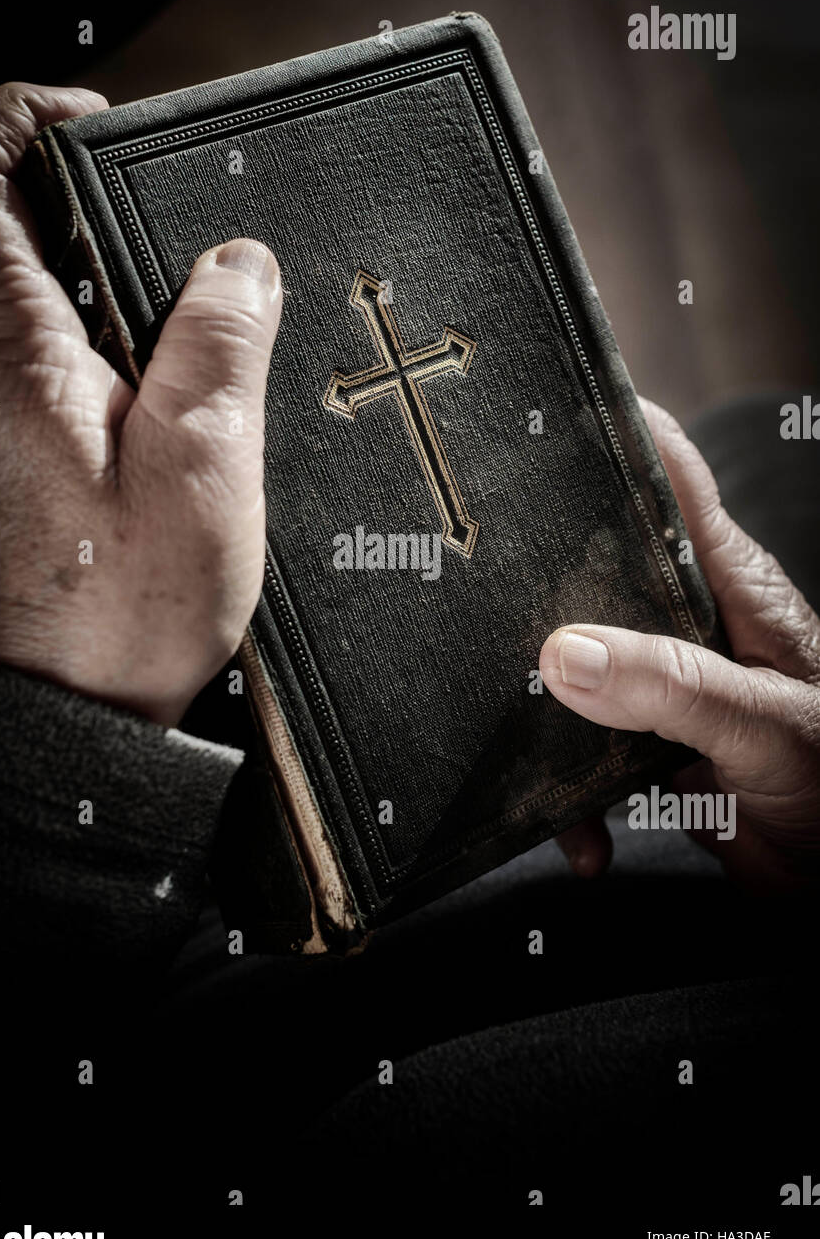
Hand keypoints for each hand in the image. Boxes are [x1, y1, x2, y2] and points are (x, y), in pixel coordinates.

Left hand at [0, 82, 281, 725]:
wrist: (61, 717)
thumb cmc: (118, 609)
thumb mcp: (201, 464)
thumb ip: (219, 343)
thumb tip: (239, 262)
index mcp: (3, 347)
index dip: (20, 117)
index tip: (93, 118)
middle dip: (66, 197)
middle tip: (158, 226)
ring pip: (10, 298)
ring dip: (79, 278)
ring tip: (173, 319)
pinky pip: (26, 363)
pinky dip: (81, 346)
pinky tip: (152, 399)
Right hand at [540, 398, 819, 891]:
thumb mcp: (765, 723)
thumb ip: (671, 686)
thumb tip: (562, 653)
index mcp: (731, 587)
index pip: (671, 479)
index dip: (616, 430)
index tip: (544, 402)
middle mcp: (693, 628)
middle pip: (602, 574)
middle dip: (542, 583)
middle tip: (473, 579)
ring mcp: (671, 691)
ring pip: (582, 672)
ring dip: (548, 716)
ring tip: (516, 744)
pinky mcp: (658, 754)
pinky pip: (591, 760)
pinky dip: (578, 804)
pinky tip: (586, 836)